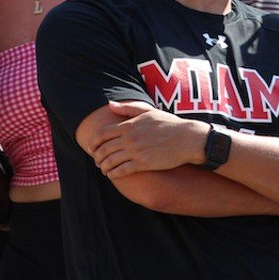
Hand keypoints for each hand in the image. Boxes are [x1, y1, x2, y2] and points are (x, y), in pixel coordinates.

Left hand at [89, 100, 204, 177]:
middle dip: (96, 157)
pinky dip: (113, 174)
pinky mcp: (143, 164)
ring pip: (110, 162)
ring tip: (104, 169)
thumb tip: (110, 105)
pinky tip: (113, 174)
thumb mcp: (149, 111)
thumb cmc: (169, 124)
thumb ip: (128, 108)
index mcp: (129, 125)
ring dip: (103, 167)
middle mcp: (130, 138)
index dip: (92, 142)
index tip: (91, 147)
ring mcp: (136, 152)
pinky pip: (121, 171)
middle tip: (97, 160)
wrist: (187, 139)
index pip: (101, 134)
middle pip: (103, 149)